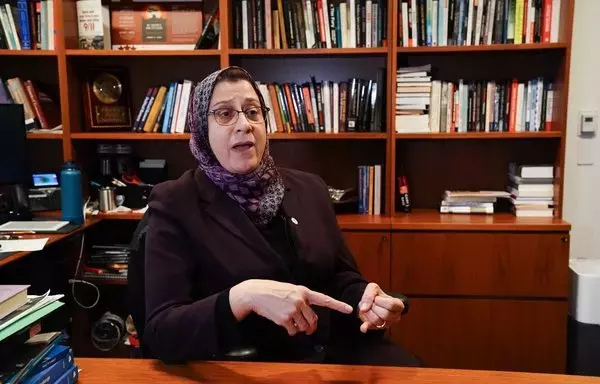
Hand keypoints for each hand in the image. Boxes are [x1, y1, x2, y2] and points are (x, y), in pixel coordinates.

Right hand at [230, 279, 352, 335]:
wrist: (256, 293)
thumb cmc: (273, 291)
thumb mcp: (291, 290)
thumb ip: (302, 299)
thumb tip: (309, 316)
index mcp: (304, 291)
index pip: (324, 299)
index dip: (337, 305)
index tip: (349, 309)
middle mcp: (300, 300)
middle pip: (313, 319)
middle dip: (311, 326)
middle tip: (308, 329)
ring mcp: (293, 310)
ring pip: (304, 326)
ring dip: (300, 328)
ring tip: (291, 322)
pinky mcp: (284, 319)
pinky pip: (293, 330)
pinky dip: (291, 331)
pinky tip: (285, 325)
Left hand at [357, 283, 403, 332]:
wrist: (369, 302)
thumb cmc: (376, 295)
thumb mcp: (373, 288)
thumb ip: (369, 295)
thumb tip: (364, 308)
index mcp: (398, 305)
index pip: (391, 305)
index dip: (380, 301)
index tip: (377, 298)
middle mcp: (395, 317)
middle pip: (385, 314)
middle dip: (374, 307)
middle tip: (373, 304)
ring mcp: (386, 324)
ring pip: (376, 321)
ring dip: (368, 312)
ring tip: (369, 309)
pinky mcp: (376, 328)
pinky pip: (369, 327)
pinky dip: (365, 326)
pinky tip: (363, 325)